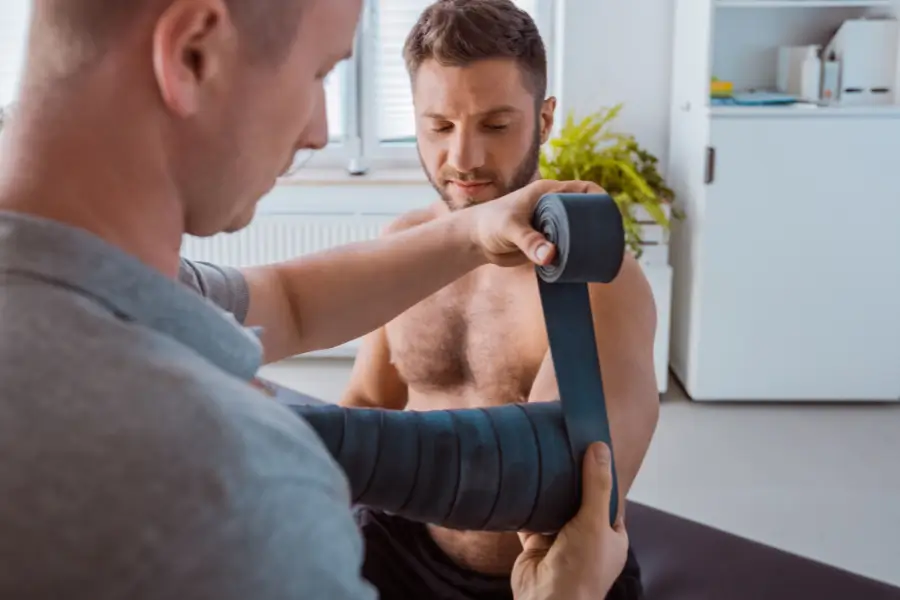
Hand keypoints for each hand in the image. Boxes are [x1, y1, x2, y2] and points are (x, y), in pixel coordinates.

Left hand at [469, 179, 605, 266]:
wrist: (474, 240)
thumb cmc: (490, 224)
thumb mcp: (510, 229)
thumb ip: (529, 242)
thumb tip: (551, 257)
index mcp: (548, 193)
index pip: (583, 189)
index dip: (599, 198)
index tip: (610, 213)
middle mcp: (552, 207)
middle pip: (584, 213)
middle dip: (597, 225)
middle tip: (607, 241)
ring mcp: (550, 226)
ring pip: (577, 232)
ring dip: (586, 243)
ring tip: (598, 255)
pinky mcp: (545, 244)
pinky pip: (566, 249)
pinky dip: (574, 256)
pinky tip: (581, 267)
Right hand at [511, 442, 628, 599]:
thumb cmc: (581, 567)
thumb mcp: (595, 521)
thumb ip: (596, 485)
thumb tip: (600, 447)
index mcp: (611, 538)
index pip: (608, 501)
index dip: (600, 479)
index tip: (589, 453)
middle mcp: (587, 540)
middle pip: (579, 503)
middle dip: (571, 483)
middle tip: (561, 452)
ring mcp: (561, 544)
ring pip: (555, 510)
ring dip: (548, 493)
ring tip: (542, 461)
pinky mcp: (536, 546)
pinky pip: (532, 520)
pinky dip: (527, 507)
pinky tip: (522, 486)